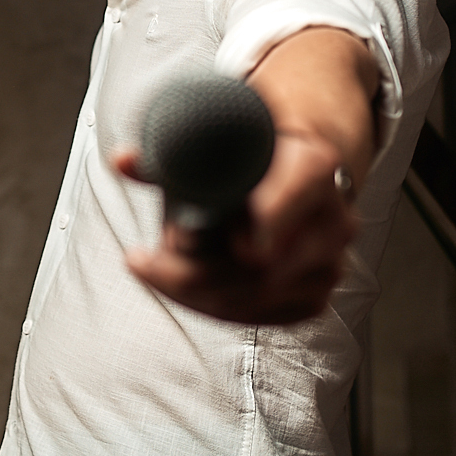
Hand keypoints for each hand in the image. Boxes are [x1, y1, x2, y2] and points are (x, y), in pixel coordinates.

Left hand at [113, 129, 355, 324]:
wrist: (300, 171)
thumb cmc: (254, 153)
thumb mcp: (222, 139)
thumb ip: (170, 151)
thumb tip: (122, 161)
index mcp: (315, 164)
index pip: (300, 189)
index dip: (272, 219)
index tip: (235, 243)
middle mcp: (332, 218)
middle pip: (264, 263)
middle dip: (195, 269)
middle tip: (144, 260)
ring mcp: (328, 263)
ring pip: (255, 296)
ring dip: (194, 291)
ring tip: (153, 270)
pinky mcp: (315, 296)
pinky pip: (259, 316)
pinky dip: (212, 307)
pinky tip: (181, 289)